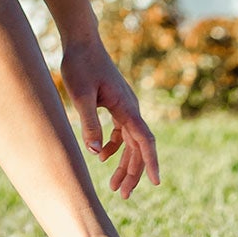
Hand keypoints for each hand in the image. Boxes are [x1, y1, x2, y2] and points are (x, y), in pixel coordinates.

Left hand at [59, 36, 158, 198]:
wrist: (82, 41)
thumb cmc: (80, 65)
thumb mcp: (80, 95)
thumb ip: (89, 123)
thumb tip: (96, 153)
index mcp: (126, 107)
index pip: (144, 141)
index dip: (151, 163)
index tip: (157, 183)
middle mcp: (130, 108)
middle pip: (138, 147)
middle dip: (133, 172)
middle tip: (122, 195)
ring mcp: (124, 106)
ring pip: (130, 142)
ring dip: (124, 163)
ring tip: (114, 187)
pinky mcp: (115, 104)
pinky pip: (121, 132)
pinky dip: (114, 147)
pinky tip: (101, 157)